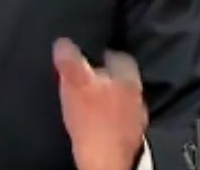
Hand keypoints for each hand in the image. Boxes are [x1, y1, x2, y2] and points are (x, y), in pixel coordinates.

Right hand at [53, 38, 147, 169]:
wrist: (106, 160)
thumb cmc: (92, 118)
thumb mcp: (75, 82)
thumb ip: (70, 59)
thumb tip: (62, 41)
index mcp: (128, 76)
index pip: (120, 55)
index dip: (103, 53)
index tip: (89, 56)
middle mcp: (138, 93)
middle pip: (122, 77)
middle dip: (106, 76)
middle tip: (87, 77)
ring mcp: (137, 116)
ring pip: (122, 98)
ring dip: (108, 96)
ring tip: (90, 99)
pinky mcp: (131, 135)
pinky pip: (120, 118)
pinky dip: (109, 116)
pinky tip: (96, 120)